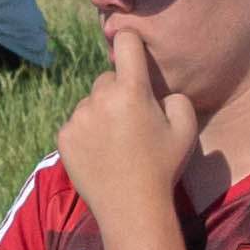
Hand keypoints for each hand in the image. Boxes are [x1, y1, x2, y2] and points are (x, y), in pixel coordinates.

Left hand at [56, 0, 194, 213]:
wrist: (131, 208)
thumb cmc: (163, 167)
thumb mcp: (186, 130)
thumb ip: (176, 98)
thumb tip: (159, 92)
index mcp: (132, 90)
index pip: (125, 42)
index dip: (131, 43)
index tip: (133, 51)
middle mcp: (101, 97)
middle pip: (108, 78)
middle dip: (119, 91)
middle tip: (132, 121)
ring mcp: (79, 117)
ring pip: (90, 102)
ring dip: (101, 113)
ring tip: (117, 144)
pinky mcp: (64, 136)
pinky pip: (76, 124)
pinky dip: (86, 133)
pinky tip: (102, 154)